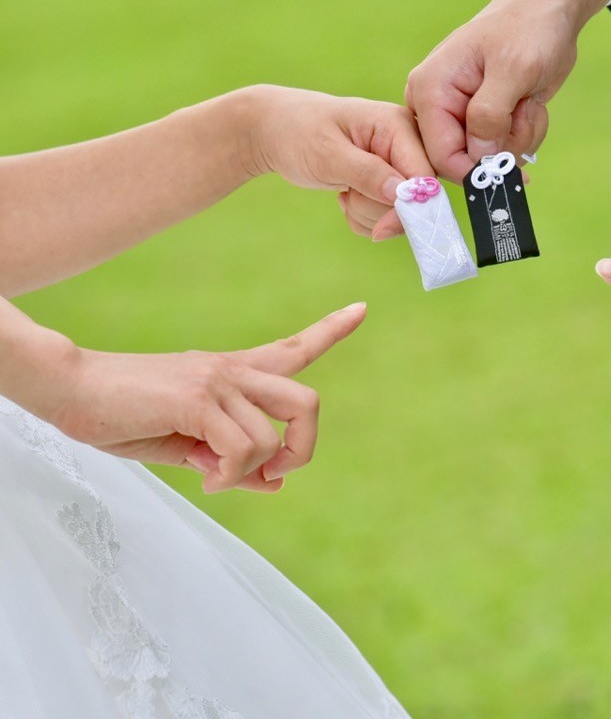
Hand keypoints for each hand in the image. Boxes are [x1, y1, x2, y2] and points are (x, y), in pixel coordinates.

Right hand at [42, 303, 366, 492]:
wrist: (66, 389)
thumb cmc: (119, 415)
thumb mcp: (185, 446)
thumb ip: (231, 461)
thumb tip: (276, 483)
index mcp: (231, 373)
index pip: (293, 348)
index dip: (331, 330)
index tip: (361, 309)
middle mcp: (232, 371)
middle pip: (306, 400)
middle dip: (304, 446)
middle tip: (275, 472)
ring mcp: (218, 381)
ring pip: (273, 435)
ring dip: (249, 471)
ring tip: (213, 478)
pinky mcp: (198, 399)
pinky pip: (243, 449)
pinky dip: (230, 476)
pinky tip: (204, 479)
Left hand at [242, 85, 433, 241]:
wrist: (278, 130)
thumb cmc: (297, 132)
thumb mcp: (327, 153)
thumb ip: (366, 173)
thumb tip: (403, 195)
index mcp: (397, 125)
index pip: (423, 177)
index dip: (408, 209)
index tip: (380, 229)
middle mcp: (407, 143)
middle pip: (415, 199)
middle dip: (379, 209)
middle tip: (348, 195)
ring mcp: (399, 162)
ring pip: (401, 212)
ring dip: (368, 214)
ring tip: (344, 191)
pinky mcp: (391, 180)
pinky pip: (389, 216)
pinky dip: (366, 217)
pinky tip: (348, 196)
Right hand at [405, 0, 610, 182]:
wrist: (547, 13)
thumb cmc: (528, 29)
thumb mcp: (513, 70)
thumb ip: (490, 115)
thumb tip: (478, 157)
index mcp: (431, 89)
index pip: (440, 155)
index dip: (474, 169)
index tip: (508, 164)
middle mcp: (438, 105)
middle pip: (464, 161)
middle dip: (502, 147)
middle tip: (522, 113)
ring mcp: (461, 114)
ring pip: (488, 159)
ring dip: (518, 138)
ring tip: (526, 102)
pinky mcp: (483, 120)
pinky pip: (503, 149)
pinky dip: (523, 134)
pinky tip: (527, 104)